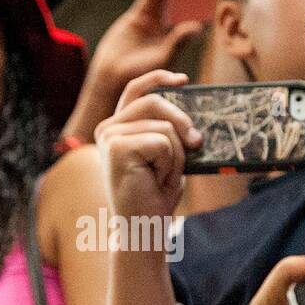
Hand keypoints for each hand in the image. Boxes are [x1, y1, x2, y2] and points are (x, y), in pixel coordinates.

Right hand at [79, 0, 206, 108]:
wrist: (113, 73)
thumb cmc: (140, 72)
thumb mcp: (164, 58)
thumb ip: (179, 42)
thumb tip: (198, 26)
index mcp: (178, 39)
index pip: (195, 18)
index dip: (204, 6)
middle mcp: (167, 27)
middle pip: (184, 3)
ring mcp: (153, 18)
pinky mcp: (140, 12)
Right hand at [95, 69, 201, 221]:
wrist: (143, 226)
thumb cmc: (155, 194)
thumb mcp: (167, 156)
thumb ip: (170, 132)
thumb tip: (191, 120)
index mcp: (118, 127)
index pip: (136, 90)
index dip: (158, 78)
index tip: (183, 80)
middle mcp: (108, 128)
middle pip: (155, 101)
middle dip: (181, 122)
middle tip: (196, 144)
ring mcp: (110, 136)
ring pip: (164, 126)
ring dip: (175, 155)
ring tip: (161, 176)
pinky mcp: (117, 148)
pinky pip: (162, 142)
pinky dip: (169, 164)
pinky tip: (156, 181)